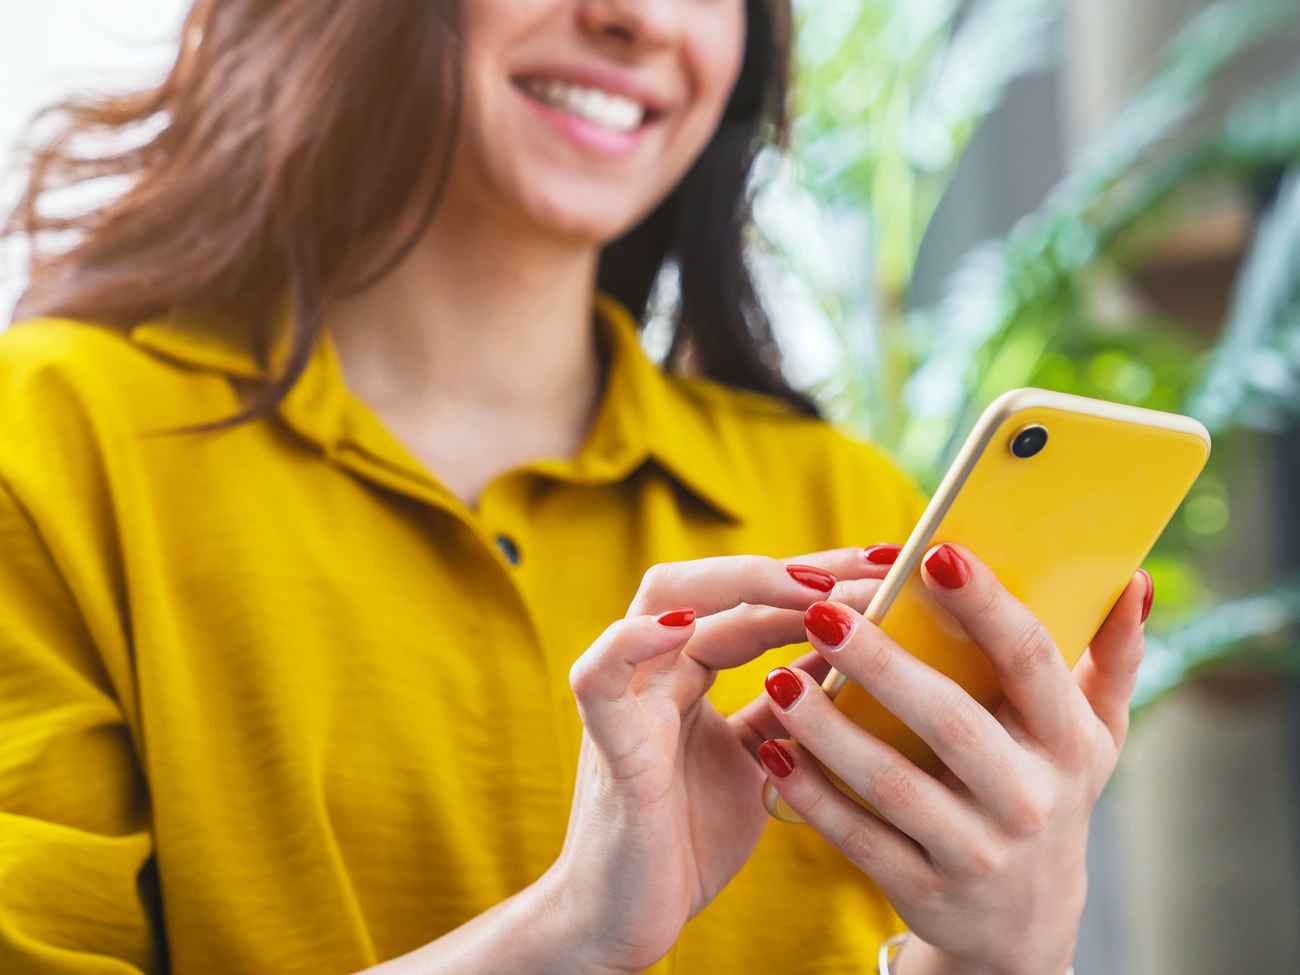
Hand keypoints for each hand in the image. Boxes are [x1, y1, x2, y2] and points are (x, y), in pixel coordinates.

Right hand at [548, 547, 892, 973]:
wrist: (627, 923)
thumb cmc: (688, 842)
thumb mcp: (761, 761)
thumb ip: (790, 707)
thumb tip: (854, 655)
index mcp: (690, 674)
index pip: (755, 601)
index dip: (822, 579)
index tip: (893, 567)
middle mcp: (657, 671)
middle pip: (715, 583)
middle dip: (796, 567)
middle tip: (875, 565)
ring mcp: (628, 699)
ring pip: (661, 600)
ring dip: (739, 584)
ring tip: (813, 586)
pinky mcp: (607, 743)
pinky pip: (601, 675)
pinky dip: (634, 641)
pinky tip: (683, 625)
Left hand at [758, 543, 1148, 974]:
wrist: (1025, 923)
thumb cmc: (1050, 791)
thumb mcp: (1094, 735)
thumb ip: (1112, 657)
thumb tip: (1131, 578)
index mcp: (1066, 741)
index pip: (1029, 661)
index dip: (986, 606)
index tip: (937, 553)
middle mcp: (1027, 797)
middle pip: (950, 721)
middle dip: (882, 663)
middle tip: (822, 611)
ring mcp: (975, 850)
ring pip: (894, 784)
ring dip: (831, 730)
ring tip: (779, 678)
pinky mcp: (924, 888)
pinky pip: (859, 838)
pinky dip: (812, 796)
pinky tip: (772, 750)